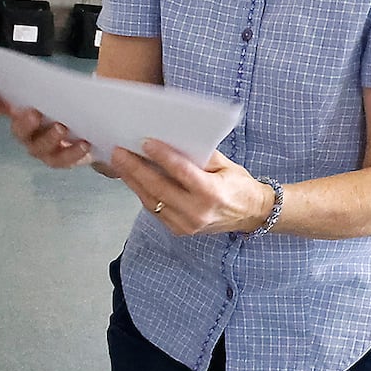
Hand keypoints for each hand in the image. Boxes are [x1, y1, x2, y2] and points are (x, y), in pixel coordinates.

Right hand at [0, 82, 99, 171]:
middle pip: (18, 129)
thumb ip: (55, 81)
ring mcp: (41, 147)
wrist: (92, 130)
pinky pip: (61, 160)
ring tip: (62, 128)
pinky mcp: (59, 159)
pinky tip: (83, 143)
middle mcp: (26, 131)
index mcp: (21, 109)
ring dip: (49, 138)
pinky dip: (72, 152)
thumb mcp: (63, 88)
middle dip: (24, 122)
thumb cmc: (70, 106)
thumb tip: (59, 73)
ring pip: (38, 147)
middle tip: (34, 114)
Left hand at [109, 138, 275, 236]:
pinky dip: (142, 193)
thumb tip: (171, 141)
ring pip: (151, 200)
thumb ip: (199, 155)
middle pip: (159, 187)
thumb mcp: (225, 165)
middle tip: (120, 152)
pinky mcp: (179, 230)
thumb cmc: (239, 185)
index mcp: (212, 194)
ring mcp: (186, 224)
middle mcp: (197, 212)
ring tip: (121, 164)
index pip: (181, 172)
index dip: (161, 156)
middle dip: (136, 168)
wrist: (250, 214)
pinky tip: (133, 179)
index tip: (144, 142)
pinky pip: (154, 210)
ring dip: (133, 181)